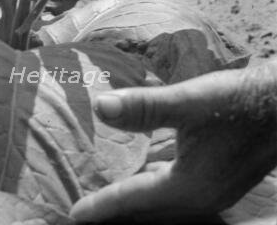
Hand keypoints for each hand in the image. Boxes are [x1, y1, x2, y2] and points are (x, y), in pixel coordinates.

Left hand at [70, 62, 276, 222]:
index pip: (134, 200)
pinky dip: (153, 184)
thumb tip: (100, 107)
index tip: (75, 214)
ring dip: (135, 200)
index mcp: (190, 187)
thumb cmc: (238, 102)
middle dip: (117, 212)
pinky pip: (176, 190)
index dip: (103, 206)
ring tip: (109, 197)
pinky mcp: (220, 176)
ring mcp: (214, 190)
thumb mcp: (188, 101)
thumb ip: (144, 107)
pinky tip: (146, 171)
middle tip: (87, 213)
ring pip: (163, 202)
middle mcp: (201, 197)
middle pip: (148, 211)